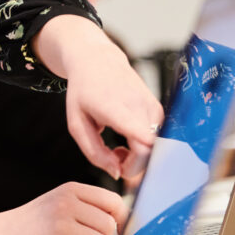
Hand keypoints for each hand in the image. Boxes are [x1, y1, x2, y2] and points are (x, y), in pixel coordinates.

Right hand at [0, 182, 125, 234]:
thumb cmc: (35, 222)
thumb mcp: (59, 202)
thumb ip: (88, 206)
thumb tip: (125, 221)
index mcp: (70, 189)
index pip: (113, 201)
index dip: (119, 217)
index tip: (112, 228)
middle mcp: (66, 204)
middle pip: (109, 225)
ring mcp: (61, 225)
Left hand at [33, 15, 162, 178]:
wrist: (96, 60)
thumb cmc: (83, 92)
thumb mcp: (76, 123)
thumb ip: (94, 152)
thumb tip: (117, 174)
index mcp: (114, 107)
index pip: (140, 135)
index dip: (142, 158)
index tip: (130, 170)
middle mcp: (138, 105)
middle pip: (149, 150)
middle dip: (133, 167)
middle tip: (113, 160)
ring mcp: (151, 105)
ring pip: (156, 147)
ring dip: (138, 157)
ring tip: (118, 149)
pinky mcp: (158, 108)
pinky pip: (157, 138)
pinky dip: (144, 147)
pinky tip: (128, 140)